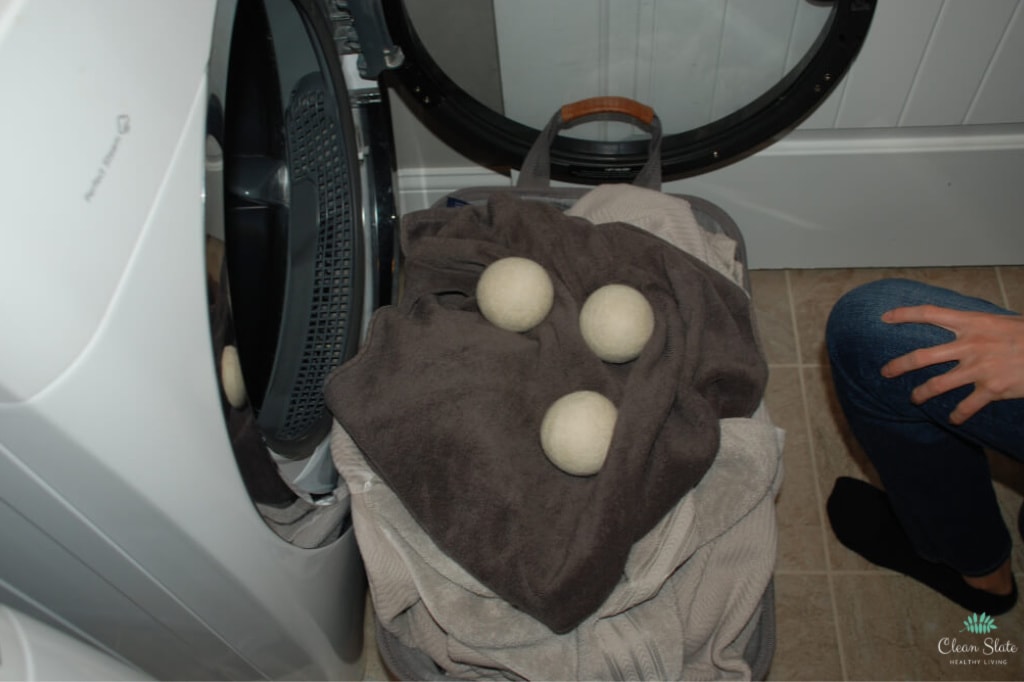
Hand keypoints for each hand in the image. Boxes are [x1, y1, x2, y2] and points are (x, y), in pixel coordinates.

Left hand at [879, 305, 1023, 424]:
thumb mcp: (1000, 322)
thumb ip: (976, 326)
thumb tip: (957, 327)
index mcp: (973, 322)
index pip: (930, 313)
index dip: (905, 314)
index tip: (885, 318)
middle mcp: (970, 344)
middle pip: (922, 356)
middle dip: (899, 365)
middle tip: (884, 371)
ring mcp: (979, 368)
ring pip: (936, 385)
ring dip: (921, 394)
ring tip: (914, 398)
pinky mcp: (992, 389)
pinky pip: (965, 407)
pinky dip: (958, 415)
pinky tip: (954, 419)